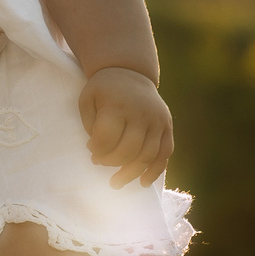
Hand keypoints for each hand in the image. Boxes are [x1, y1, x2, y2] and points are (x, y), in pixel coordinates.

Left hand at [80, 66, 173, 188]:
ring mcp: (157, 120)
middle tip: (99, 163)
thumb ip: (90, 124)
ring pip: (148, 156)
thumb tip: (98, 150)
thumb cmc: (104, 89)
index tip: (91, 149)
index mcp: (118, 105)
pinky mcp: (167, 126)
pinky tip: (143, 182)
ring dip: (131, 174)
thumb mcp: (87, 99)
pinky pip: (165, 153)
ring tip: (116, 183)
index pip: (107, 138)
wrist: (130, 72)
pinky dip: (155, 171)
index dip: (96, 149)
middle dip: (111, 163)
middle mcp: (141, 114)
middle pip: (128, 150)